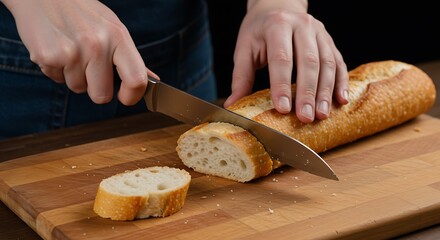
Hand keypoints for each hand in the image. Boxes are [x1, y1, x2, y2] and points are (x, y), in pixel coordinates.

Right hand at [2, 0, 152, 104]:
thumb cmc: (82, 14)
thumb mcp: (112, 28)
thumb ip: (131, 59)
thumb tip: (153, 81)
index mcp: (118, 36)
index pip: (136, 79)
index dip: (132, 96)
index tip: (125, 97)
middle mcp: (97, 44)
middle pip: (102, 95)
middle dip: (95, 88)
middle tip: (88, 66)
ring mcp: (72, 51)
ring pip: (78, 88)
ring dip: (73, 76)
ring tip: (69, 50)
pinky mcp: (49, 56)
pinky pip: (57, 80)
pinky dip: (55, 70)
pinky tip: (55, 49)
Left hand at [224, 0, 348, 122]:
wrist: (278, 5)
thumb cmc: (259, 31)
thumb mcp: (244, 48)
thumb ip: (241, 77)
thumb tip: (232, 105)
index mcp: (277, 26)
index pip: (281, 58)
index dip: (282, 84)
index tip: (282, 108)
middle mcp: (302, 26)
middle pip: (309, 61)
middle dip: (307, 92)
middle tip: (305, 117)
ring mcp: (319, 32)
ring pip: (327, 63)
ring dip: (326, 91)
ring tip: (322, 115)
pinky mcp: (329, 40)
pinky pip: (339, 61)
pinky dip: (342, 82)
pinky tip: (341, 100)